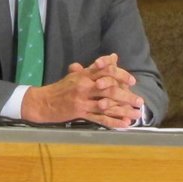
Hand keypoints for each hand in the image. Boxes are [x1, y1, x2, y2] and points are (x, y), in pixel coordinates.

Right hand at [20, 54, 143, 126]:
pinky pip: (100, 118)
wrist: (43, 101)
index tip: (132, 81)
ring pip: (107, 105)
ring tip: (136, 114)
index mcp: (84, 74)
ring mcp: (82, 100)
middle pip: (109, 89)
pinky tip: (124, 124)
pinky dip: (113, 122)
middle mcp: (84, 86)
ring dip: (124, 111)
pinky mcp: (80, 113)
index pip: (106, 71)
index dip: (121, 75)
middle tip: (139, 101)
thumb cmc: (61, 88)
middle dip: (127, 96)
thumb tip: (113, 57)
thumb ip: (96, 67)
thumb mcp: (76, 74)